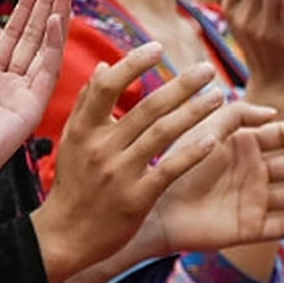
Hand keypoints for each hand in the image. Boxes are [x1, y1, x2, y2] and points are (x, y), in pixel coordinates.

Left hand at [0, 0, 69, 193]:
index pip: (13, 31)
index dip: (26, 4)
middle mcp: (9, 80)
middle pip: (33, 33)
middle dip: (48, 1)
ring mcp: (23, 92)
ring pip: (44, 46)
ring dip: (57, 15)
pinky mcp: (31, 107)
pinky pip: (45, 70)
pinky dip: (53, 45)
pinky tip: (56, 20)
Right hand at [35, 45, 229, 277]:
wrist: (65, 235)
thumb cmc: (73, 185)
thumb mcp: (71, 142)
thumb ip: (87, 105)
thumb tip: (102, 68)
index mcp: (83, 129)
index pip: (107, 86)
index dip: (133, 62)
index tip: (158, 47)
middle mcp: (101, 147)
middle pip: (147, 107)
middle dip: (181, 85)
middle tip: (207, 69)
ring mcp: (119, 173)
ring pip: (163, 133)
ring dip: (195, 112)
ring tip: (219, 96)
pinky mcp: (137, 198)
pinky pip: (170, 169)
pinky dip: (192, 152)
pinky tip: (214, 138)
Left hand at [132, 109, 283, 257]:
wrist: (150, 207)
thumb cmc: (173, 165)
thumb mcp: (204, 131)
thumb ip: (234, 116)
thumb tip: (273, 112)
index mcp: (243, 147)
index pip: (282, 137)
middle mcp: (253, 173)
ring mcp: (254, 201)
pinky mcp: (249, 228)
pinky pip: (282, 226)